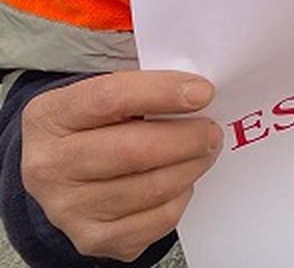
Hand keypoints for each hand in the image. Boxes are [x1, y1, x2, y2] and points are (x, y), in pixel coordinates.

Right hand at [21, 72, 221, 260]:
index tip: (203, 92)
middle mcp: (49, 166)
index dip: (162, 92)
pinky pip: (158, 219)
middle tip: (211, 130)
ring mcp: (67, 209)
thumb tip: (198, 92)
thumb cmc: (96, 126)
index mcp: (49, 117)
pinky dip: (181, 197)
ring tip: (203, 152)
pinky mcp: (93, 238)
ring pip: (152, 187)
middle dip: (187, 138)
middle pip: (133, 150)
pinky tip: (179, 181)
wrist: (63, 174)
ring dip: (191, 166)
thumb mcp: (104, 95)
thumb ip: (145, 88)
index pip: (109, 98)